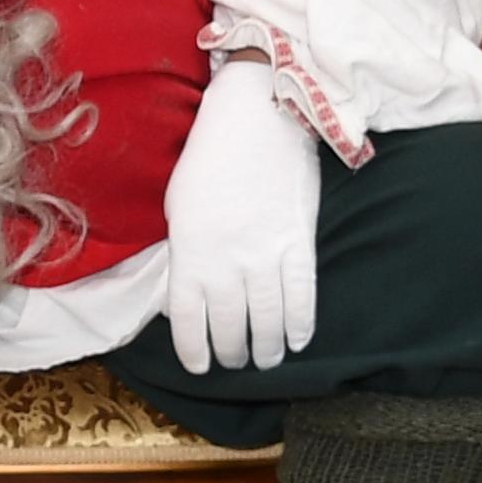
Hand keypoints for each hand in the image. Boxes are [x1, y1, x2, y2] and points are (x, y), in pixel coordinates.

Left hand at [160, 57, 321, 373]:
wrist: (257, 116)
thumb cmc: (208, 158)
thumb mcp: (179, 206)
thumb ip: (187, 252)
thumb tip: (192, 293)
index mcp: (190, 249)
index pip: (188, 318)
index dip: (193, 349)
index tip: (199, 366)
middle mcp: (226, 260)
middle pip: (229, 326)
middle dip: (231, 352)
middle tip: (234, 362)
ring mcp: (266, 254)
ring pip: (267, 320)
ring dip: (266, 348)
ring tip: (265, 360)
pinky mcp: (299, 243)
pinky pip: (302, 297)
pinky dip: (300, 325)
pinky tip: (297, 341)